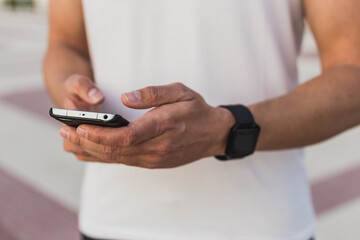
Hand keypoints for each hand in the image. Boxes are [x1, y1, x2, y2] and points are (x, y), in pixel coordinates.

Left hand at [61, 82, 234, 167]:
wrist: (214, 134)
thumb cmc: (197, 110)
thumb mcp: (180, 92)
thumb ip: (152, 94)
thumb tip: (124, 98)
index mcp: (164, 127)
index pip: (127, 136)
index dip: (102, 135)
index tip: (81, 128)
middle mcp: (157, 148)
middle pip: (116, 150)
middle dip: (88, 142)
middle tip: (65, 131)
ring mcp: (154, 158)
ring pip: (117, 158)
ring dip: (92, 150)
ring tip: (70, 139)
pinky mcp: (153, 162)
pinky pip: (124, 161)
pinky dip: (104, 156)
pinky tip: (90, 150)